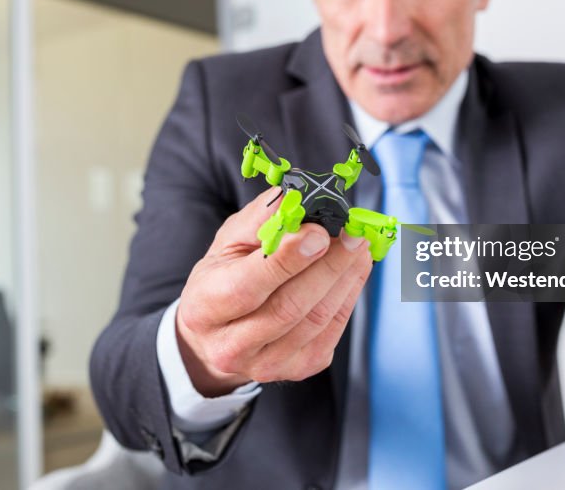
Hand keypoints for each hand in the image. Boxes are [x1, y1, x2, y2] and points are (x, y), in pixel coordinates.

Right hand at [175, 186, 372, 395]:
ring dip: (345, 278)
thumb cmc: (223, 279)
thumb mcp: (228, 243)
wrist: (217, 336)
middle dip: (328, 265)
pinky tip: (354, 268)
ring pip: (317, 320)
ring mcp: (267, 363)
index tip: (319, 232)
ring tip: (358, 245)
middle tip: (352, 233)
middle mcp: (232, 344)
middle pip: (289, 306)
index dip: (287, 259)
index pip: (249, 285)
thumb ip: (261, 219)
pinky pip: (332, 330)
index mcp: (206, 307)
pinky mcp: (298, 368)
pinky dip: (349, 294)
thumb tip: (297, 197)